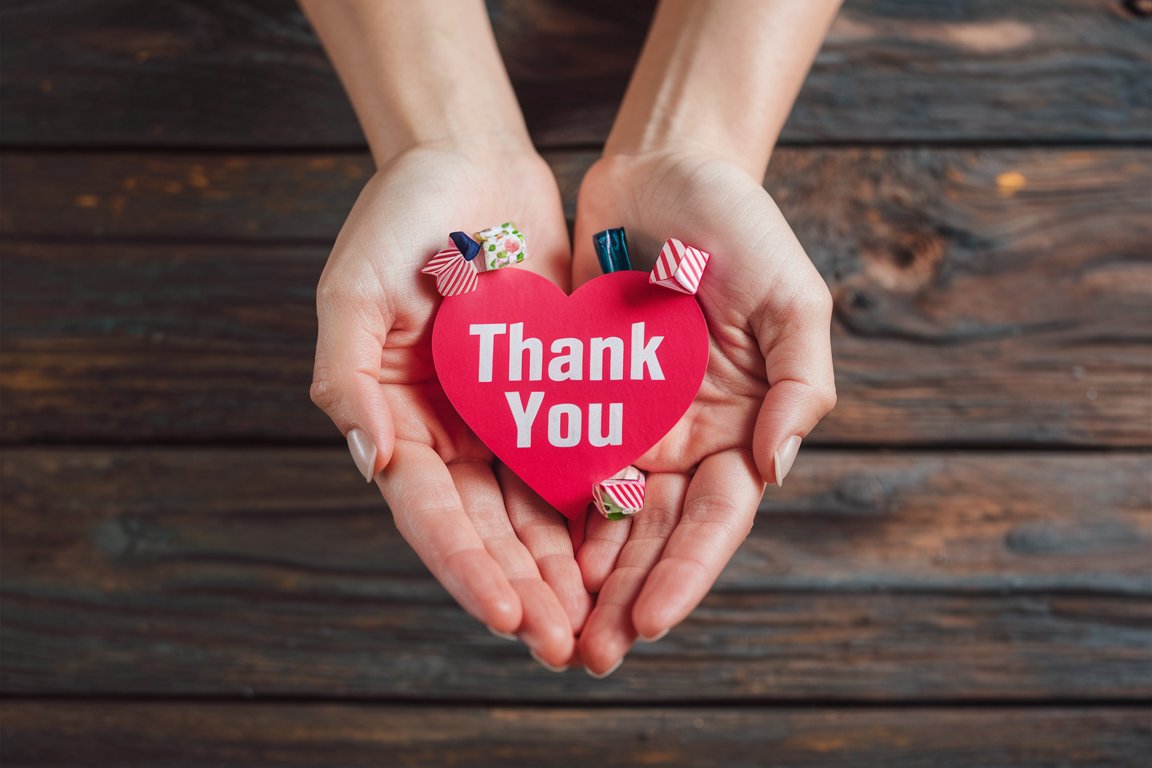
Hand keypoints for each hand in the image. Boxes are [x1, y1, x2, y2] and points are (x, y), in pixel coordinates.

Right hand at [310, 143, 590, 668]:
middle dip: (525, 591)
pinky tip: (626, 550)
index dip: (465, 567)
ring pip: (534, 510)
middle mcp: (448, 432)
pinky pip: (573, 458)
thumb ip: (348, 375)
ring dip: (563, 569)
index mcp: (396, 419)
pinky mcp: (548, 392)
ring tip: (600, 622)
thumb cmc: (397, 214)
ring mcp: (500, 416)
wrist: (467, 160)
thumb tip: (370, 461)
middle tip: (566, 647)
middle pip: (487, 530)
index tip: (510, 616)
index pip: (431, 513)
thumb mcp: (352, 287)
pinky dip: (593, 507)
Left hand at [570, 149, 836, 674]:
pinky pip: (558, 459)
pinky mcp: (578, 394)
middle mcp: (685, 437)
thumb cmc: (742, 228)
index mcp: (741, 425)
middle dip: (626, 596)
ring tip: (553, 626)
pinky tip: (521, 550)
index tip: (652, 620)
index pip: (716, 517)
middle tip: (592, 656)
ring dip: (582, 574)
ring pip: (604, 514)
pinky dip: (544, 509)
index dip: (686, 571)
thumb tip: (778, 468)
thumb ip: (798, 383)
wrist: (666, 170)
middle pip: (655, 534)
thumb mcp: (792, 298)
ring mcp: (630, 419)